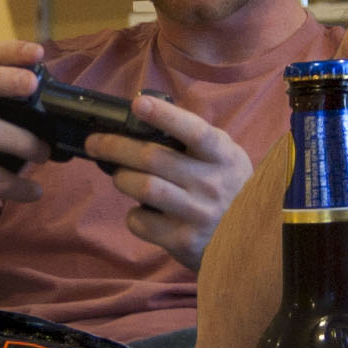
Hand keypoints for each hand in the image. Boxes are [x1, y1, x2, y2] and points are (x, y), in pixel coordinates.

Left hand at [86, 94, 252, 272]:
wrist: (252, 242)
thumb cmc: (230, 189)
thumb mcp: (225, 158)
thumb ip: (195, 140)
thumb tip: (145, 115)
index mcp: (223, 155)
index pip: (193, 131)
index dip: (164, 116)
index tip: (139, 104)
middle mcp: (211, 183)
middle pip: (153, 158)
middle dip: (115, 146)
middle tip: (95, 143)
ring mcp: (198, 214)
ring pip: (143, 188)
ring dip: (122, 178)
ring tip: (121, 176)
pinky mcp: (183, 241)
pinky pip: (141, 221)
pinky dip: (134, 214)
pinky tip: (143, 212)